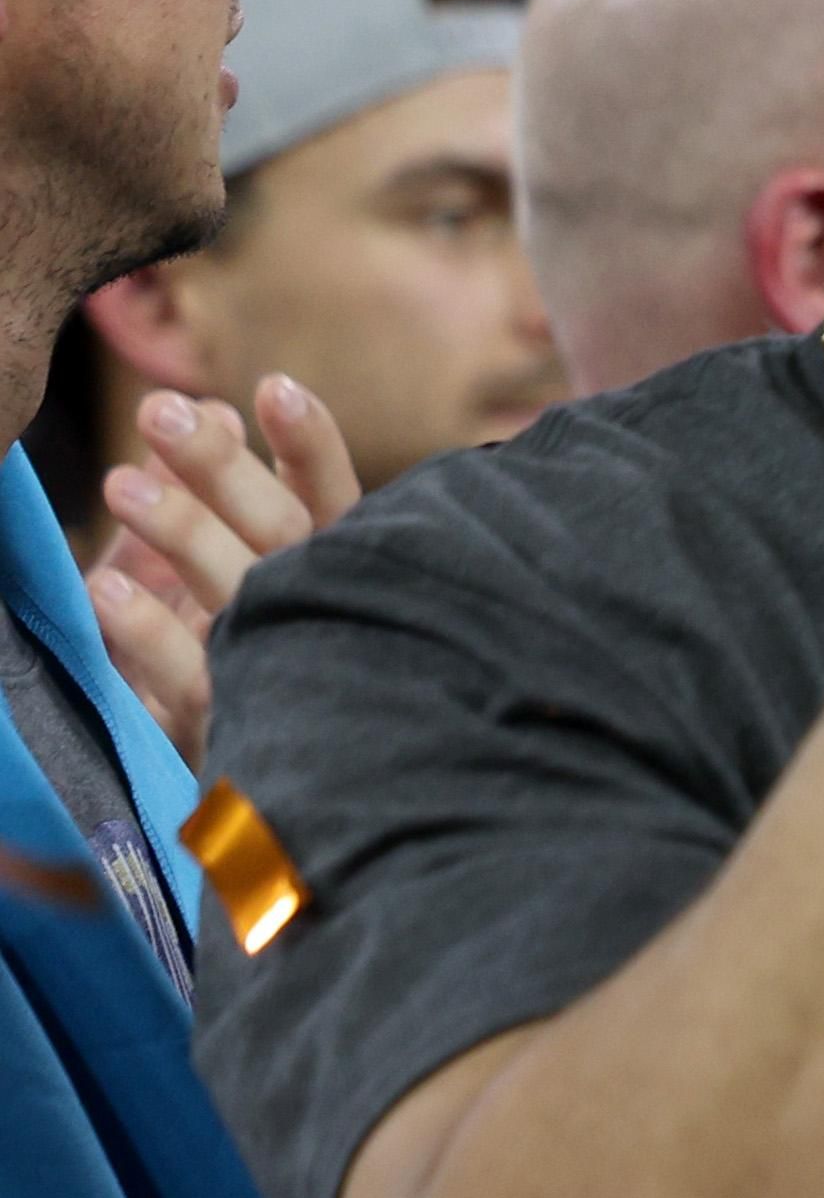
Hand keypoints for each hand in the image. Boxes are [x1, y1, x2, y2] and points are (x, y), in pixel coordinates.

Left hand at [84, 376, 360, 759]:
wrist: (286, 810)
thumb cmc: (275, 661)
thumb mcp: (251, 566)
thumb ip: (235, 495)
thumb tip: (216, 410)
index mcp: (343, 574)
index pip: (333, 500)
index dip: (308, 445)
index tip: (272, 387)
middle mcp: (330, 617)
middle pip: (285, 533)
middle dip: (222, 469)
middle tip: (159, 412)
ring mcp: (290, 673)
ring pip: (244, 593)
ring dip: (183, 534)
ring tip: (120, 485)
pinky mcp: (241, 730)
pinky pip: (197, 680)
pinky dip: (151, 637)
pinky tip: (105, 594)